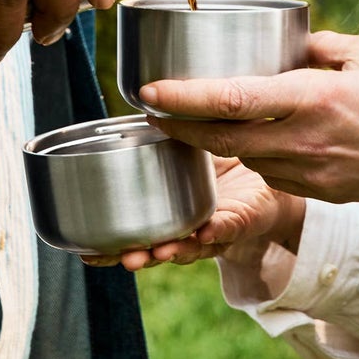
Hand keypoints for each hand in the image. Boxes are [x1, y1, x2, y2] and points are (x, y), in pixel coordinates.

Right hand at [81, 157, 304, 270]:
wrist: (273, 171)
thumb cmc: (227, 164)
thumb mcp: (190, 150)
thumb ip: (168, 137)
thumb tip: (142, 100)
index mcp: (170, 215)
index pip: (136, 236)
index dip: (110, 247)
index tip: (85, 252)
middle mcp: (190, 229)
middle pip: (159, 250)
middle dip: (138, 256)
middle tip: (118, 258)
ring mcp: (217, 228)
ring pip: (193, 247)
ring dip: (174, 250)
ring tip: (158, 251)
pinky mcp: (245, 218)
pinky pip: (231, 227)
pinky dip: (217, 231)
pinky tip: (204, 232)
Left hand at [138, 31, 358, 204]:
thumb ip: (319, 47)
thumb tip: (286, 44)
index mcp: (314, 98)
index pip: (230, 100)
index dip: (181, 98)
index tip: (147, 90)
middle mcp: (306, 141)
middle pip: (222, 138)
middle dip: (180, 126)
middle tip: (152, 107)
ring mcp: (315, 174)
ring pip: (247, 159)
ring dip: (216, 143)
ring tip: (193, 120)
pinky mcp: (326, 193)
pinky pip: (276, 175)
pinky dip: (258, 157)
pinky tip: (255, 139)